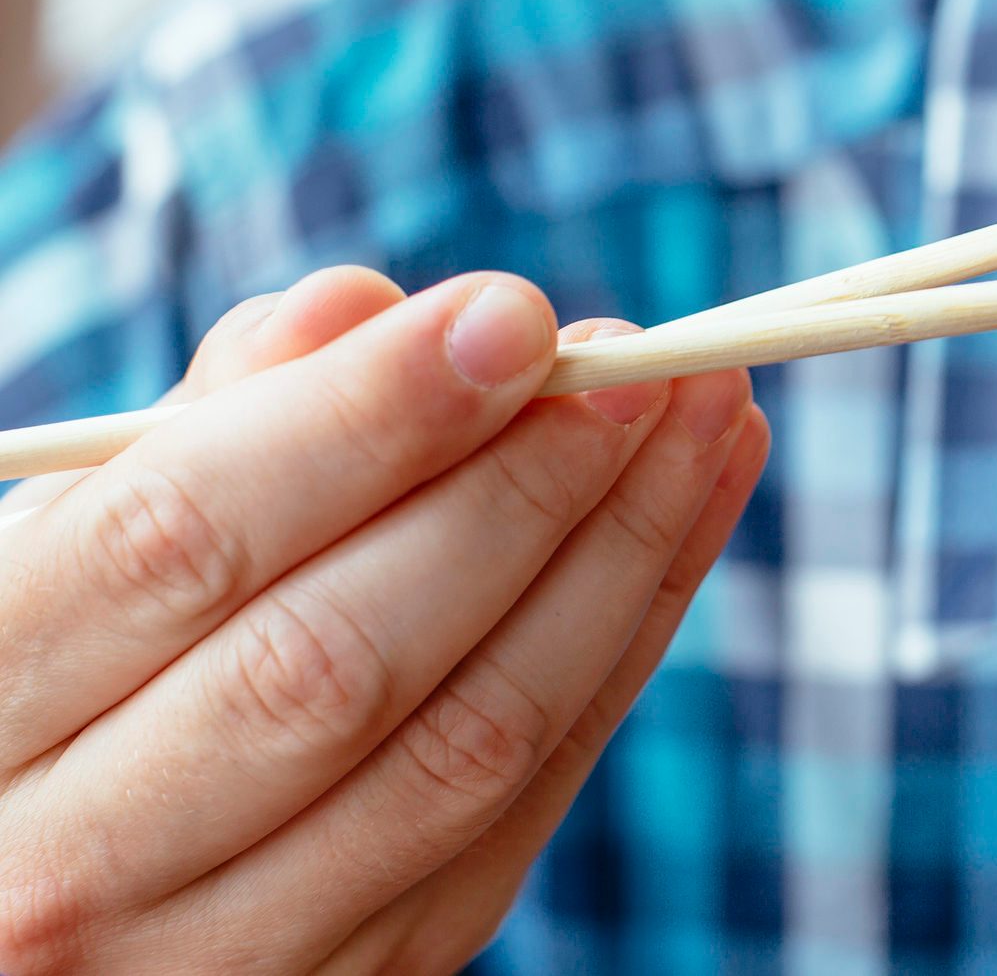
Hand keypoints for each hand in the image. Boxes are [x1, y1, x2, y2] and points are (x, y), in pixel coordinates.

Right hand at [0, 266, 768, 972]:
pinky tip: (679, 524)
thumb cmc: (51, 679)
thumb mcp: (58, 549)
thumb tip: (363, 306)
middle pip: (340, 658)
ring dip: (616, 560)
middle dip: (522, 489)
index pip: (182, 540)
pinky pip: (521, 809)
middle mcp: (69, 869)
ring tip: (709, 420)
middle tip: (643, 360)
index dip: (365, 418)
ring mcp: (219, 960)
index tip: (513, 313)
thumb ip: (198, 432)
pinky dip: (622, 650)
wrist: (41, 896)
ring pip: (465, 747)